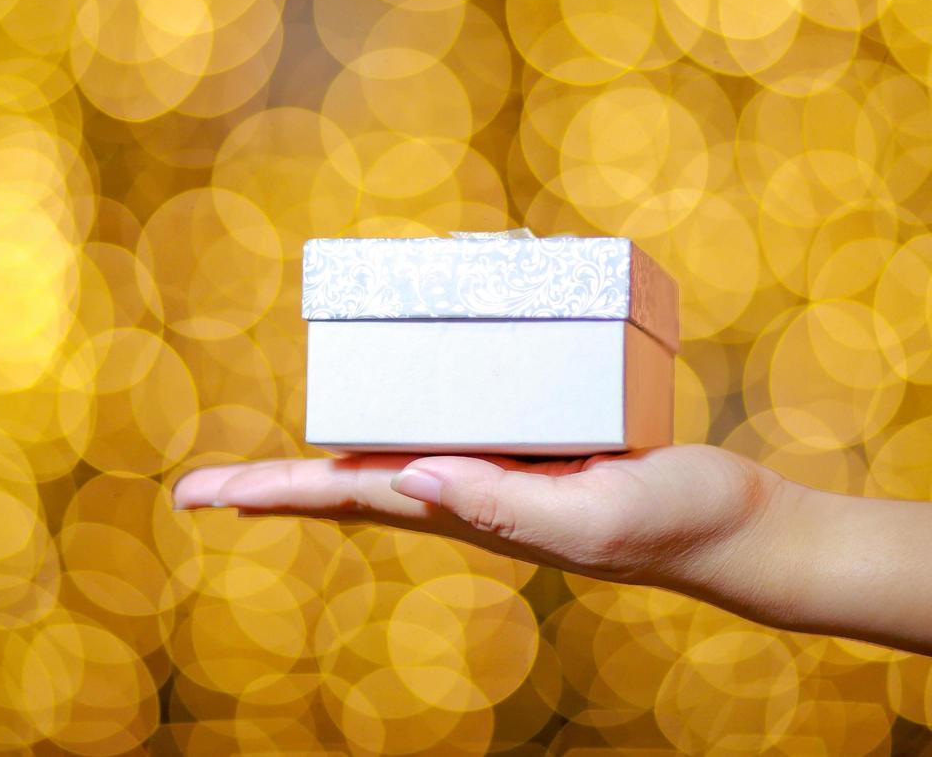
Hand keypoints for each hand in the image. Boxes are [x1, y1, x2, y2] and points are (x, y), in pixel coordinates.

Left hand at [171, 444, 800, 620]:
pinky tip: (408, 402)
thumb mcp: (590, 515)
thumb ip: (505, 503)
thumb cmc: (672, 525)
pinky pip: (457, 425)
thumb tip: (409, 479)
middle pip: (353, 486)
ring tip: (283, 459)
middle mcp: (471, 494)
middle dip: (279, 485)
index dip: (273, 492)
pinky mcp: (537, 448)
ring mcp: (502, 472)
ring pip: (396, 458)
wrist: (733, 528)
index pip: (349, 500)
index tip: (198, 497)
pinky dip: (414, 409)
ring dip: (334, 455)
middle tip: (205, 487)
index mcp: (471, 512)